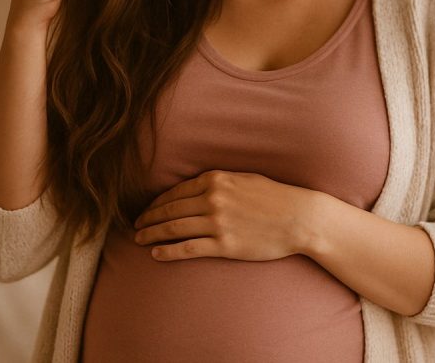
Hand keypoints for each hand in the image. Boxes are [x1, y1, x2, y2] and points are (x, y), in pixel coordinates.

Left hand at [132, 170, 321, 261]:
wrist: (299, 218)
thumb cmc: (275, 197)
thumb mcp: (244, 179)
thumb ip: (218, 182)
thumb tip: (196, 187)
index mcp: (216, 180)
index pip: (176, 192)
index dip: (156, 203)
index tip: (146, 211)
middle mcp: (213, 199)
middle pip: (170, 210)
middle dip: (148, 219)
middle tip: (135, 227)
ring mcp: (218, 223)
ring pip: (174, 229)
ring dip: (152, 234)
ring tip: (139, 240)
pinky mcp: (225, 245)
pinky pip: (188, 249)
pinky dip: (168, 252)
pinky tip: (156, 254)